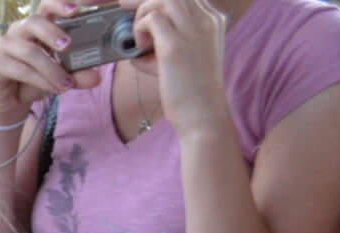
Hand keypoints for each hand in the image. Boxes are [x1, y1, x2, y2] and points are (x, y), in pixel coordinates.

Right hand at [0, 0, 102, 126]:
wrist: (10, 100)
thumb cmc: (37, 77)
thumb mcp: (62, 73)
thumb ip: (78, 73)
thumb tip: (96, 77)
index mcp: (39, 23)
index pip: (50, 4)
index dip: (65, 2)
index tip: (86, 4)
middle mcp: (20, 29)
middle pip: (34, 20)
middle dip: (53, 32)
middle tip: (68, 45)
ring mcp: (6, 45)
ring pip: (30, 52)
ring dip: (51, 69)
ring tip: (67, 84)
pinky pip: (21, 70)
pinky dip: (40, 81)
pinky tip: (54, 89)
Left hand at [124, 0, 228, 136]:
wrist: (203, 115)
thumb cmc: (190, 91)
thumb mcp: (184, 58)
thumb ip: (165, 43)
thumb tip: (134, 43)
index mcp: (212, 20)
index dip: (158, 0)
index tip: (142, 10)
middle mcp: (206, 19)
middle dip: (145, 1)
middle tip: (127, 11)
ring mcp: (192, 30)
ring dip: (143, 13)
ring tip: (140, 38)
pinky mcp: (174, 46)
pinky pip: (151, 19)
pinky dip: (139, 30)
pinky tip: (140, 49)